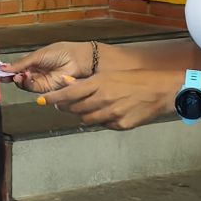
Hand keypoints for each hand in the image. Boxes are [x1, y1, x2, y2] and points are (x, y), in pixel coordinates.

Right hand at [5, 41, 91, 93]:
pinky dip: (26, 84)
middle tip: (4, 76)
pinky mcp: (46, 88)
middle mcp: (36, 71)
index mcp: (35, 60)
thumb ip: (22, 63)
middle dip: (11, 76)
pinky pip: (32, 88)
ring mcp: (41, 80)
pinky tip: (24, 77)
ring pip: (24, 83)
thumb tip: (5, 67)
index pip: (18, 66)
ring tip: (18, 75)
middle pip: (19, 76)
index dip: (9, 69)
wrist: (78, 60)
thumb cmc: (60, 52)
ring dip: (18, 80)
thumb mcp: (38, 55)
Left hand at [37, 70, 177, 130]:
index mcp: (99, 84)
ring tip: (87, 107)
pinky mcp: (120, 125)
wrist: (159, 90)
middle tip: (63, 104)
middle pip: (74, 109)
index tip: (42, 100)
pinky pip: (102, 125)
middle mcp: (103, 99)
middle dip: (66, 107)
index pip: (68, 93)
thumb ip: (87, 82)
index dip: (52, 98)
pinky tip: (105, 112)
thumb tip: (66, 84)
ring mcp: (112, 114)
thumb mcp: (108, 75)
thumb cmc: (133, 80)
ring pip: (86, 119)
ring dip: (82, 114)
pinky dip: (99, 120)